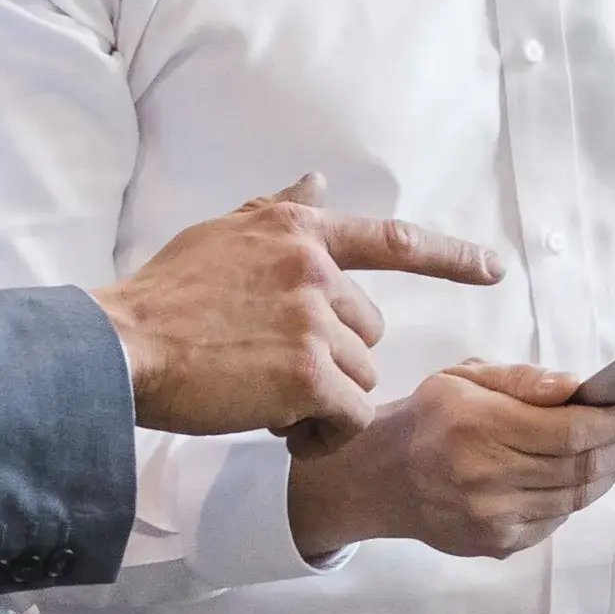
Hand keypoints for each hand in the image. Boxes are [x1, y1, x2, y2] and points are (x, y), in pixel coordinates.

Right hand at [96, 174, 502, 440]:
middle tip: (273, 373)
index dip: (451, 257)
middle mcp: (315, 269)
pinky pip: (350, 415)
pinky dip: (324, 433)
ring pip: (359, 376)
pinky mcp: (308, 375)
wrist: (120, 347)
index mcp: (297, 231)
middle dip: (332, 359)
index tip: (493, 267)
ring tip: (263, 397)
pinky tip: (281, 427)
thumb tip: (318, 181)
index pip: (392, 240)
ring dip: (324, 400)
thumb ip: (275, 211)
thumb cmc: (162, 298)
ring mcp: (313, 320)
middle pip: (368, 331)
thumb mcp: (220, 236)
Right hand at [286, 363, 614, 560]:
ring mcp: (491, 516)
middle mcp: (485, 475)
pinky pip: (553, 522)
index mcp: (479, 425)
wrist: (379, 478)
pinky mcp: (495, 543)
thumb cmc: (427, 419)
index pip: (568, 430)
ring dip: (606, 476)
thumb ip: (522, 381)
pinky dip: (575, 500)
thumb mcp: (464, 378)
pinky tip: (583, 480)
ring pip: (572, 499)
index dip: (613, 423)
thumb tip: (576, 387)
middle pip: (578, 468)